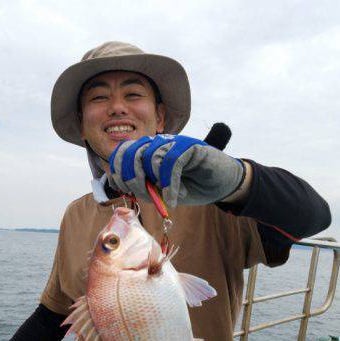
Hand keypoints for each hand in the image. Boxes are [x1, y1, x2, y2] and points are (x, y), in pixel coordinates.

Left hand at [109, 134, 244, 207]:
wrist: (222, 185)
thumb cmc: (191, 187)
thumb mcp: (161, 191)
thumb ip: (142, 187)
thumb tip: (120, 185)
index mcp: (149, 151)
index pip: (123, 150)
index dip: (117, 169)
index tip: (123, 189)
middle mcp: (160, 142)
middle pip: (132, 151)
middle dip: (131, 176)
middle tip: (141, 194)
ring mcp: (175, 142)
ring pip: (150, 156)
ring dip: (153, 182)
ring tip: (164, 198)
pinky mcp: (190, 145)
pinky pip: (171, 162)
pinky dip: (169, 184)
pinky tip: (173, 198)